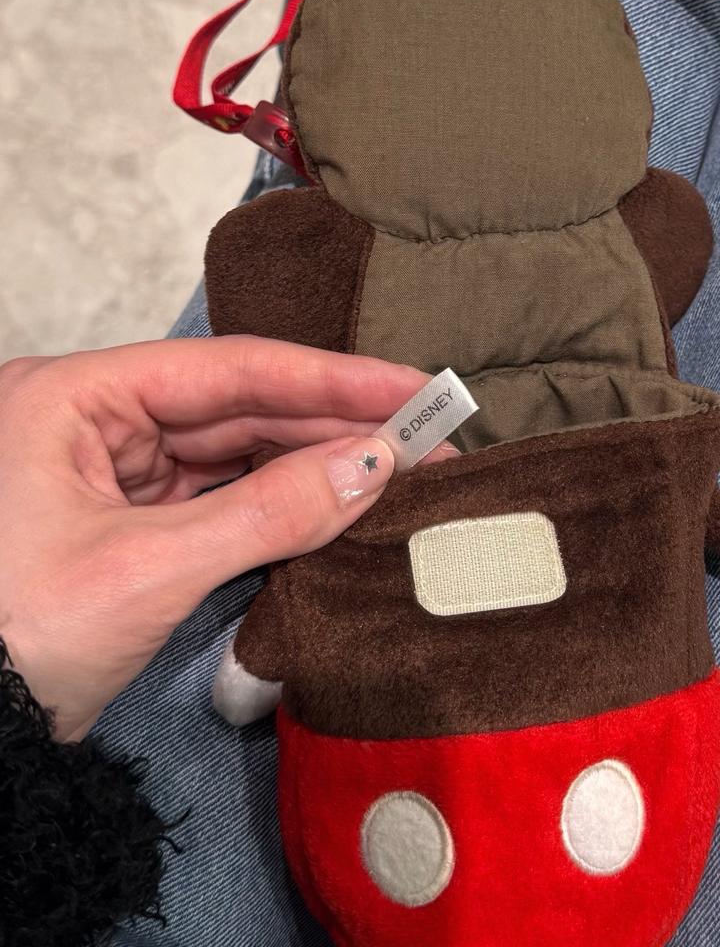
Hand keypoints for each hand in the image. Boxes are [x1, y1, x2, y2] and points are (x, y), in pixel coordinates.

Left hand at [0, 337, 454, 740]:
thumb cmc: (11, 642)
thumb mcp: (148, 570)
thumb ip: (268, 513)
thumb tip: (372, 466)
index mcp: (72, 398)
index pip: (226, 371)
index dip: (328, 379)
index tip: (408, 387)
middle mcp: (94, 421)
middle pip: (237, 409)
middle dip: (331, 424)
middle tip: (423, 434)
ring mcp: (113, 472)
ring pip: (234, 454)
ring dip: (312, 463)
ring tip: (395, 467)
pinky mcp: (132, 521)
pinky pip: (220, 499)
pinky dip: (279, 504)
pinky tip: (335, 500)